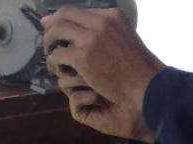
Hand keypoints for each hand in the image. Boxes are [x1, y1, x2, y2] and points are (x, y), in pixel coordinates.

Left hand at [41, 7, 164, 142]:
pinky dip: (54, 62)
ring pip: (56, 31)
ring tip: (51, 56)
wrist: (145, 84)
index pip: (76, 11)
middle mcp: (100, 22)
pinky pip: (56, 55)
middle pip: (63, 15)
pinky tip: (59, 69)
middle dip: (50, 28)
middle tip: (47, 42)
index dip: (60, 19)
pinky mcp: (83, 56)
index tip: (51, 27)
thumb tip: (82, 31)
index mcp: (111, 16)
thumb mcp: (123, 38)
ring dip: (49, 44)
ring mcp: (91, 38)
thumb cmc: (136, 67)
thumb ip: (105, 32)